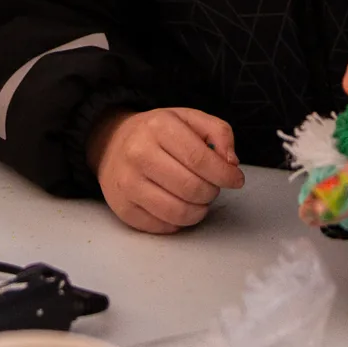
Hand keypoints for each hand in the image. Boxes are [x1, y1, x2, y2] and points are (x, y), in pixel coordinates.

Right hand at [86, 107, 244, 233]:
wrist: (112, 144)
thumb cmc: (158, 133)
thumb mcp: (189, 119)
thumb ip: (219, 133)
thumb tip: (231, 163)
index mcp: (158, 127)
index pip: (199, 159)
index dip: (224, 174)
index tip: (236, 179)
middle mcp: (138, 154)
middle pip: (191, 188)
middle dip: (211, 192)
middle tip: (212, 187)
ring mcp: (128, 184)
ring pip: (179, 213)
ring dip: (199, 210)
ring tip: (199, 198)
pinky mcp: (123, 208)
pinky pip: (164, 227)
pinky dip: (180, 221)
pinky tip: (179, 205)